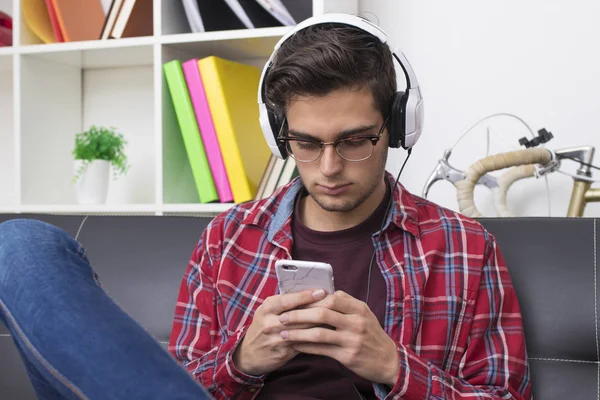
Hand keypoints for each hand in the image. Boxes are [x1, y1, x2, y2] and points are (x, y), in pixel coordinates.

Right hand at [232, 288, 326, 375]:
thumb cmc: (263, 326)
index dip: (306, 295)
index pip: (289, 299)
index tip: (321, 291)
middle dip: (318, 309)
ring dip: (320, 324)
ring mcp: (277, 339)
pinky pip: (304, 344)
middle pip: (299, 315)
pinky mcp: (283, 352)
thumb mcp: (267, 310)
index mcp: (267, 308)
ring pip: (304, 330)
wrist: (249, 353)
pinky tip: (328, 334)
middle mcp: (270, 323)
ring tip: (335, 317)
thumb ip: (285, 302)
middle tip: (335, 303)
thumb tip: (309, 292)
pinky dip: (316, 338)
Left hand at [278, 291, 399, 386]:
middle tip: (282, 317)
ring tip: (283, 334)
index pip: (331, 297)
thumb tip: (321, 293)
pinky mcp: (347, 356)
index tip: (294, 301)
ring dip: (298, 333)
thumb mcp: (364, 314)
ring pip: (319, 333)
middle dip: (299, 315)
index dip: (310, 299)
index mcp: (359, 308)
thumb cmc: (371, 334)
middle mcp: (356, 322)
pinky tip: (295, 346)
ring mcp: (352, 340)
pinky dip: (305, 347)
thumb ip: (345, 303)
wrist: (388, 360)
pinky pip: (321, 350)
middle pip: (322, 313)